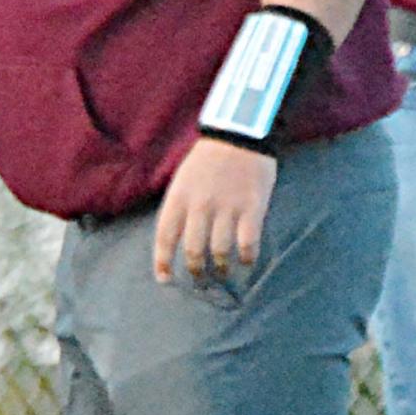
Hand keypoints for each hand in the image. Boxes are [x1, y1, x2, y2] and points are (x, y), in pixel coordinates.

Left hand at [152, 138, 276, 284]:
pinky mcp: (252, 207)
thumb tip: (175, 241)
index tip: (164, 279)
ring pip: (219, 251)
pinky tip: (246, 261)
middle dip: (196, 271)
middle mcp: (200, 206)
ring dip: (221, 268)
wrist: (239, 134)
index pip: (165, 237)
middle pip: (193, 250)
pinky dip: (246, 257)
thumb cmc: (208, 159)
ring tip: (223, 273)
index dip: (163, 261)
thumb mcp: (182, 180)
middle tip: (201, 280)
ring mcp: (227, 207)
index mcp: (179, 198)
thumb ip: (179, 208)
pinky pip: (247, 243)